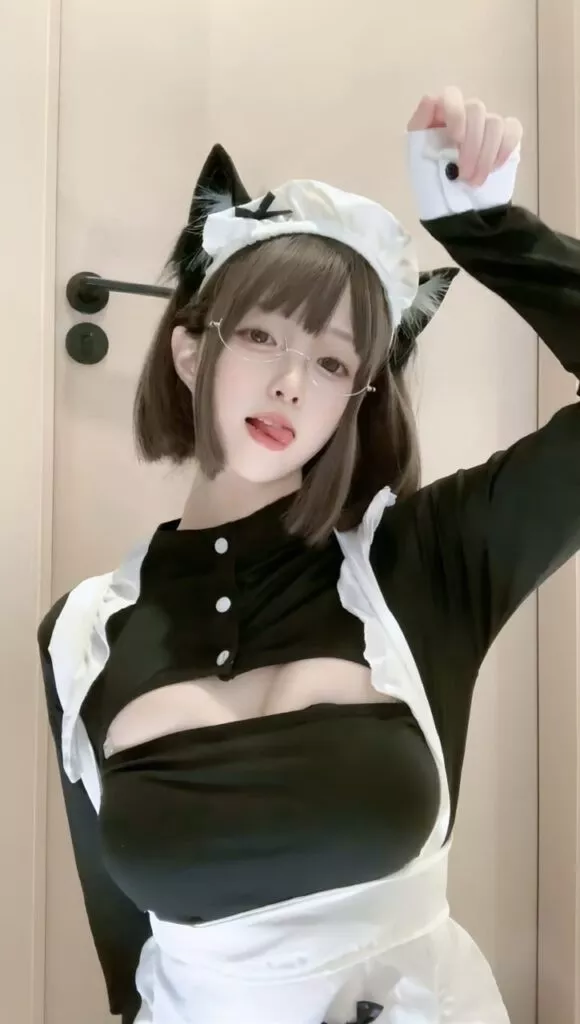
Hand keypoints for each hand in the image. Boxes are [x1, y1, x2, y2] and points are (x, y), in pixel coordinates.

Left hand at [407, 87, 522, 186]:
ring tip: (475, 181)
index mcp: (442, 113)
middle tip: (464, 174)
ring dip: (486, 156)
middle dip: (472, 145)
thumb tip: (430, 100)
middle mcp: (466, 113)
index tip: (456, 138)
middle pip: (476, 109)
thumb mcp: (415, 154)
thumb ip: (419, 126)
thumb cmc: (430, 178)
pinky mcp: (505, 135)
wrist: (451, 205)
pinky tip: (493, 169)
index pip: (452, 95)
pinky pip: (512, 131)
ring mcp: (487, 123)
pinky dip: (504, 150)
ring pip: (495, 123)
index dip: (456, 112)